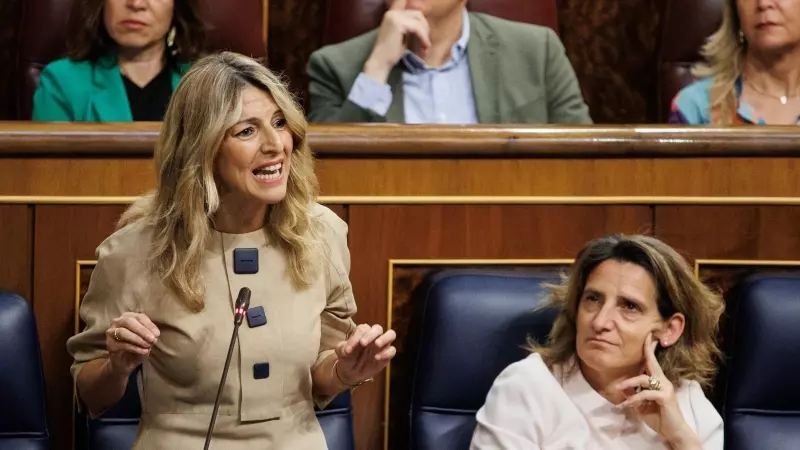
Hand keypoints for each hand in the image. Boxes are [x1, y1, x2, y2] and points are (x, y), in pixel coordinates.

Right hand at [105, 312, 159, 378]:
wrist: (125, 363)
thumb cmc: (137, 347)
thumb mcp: (146, 339)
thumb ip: (150, 334)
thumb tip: (154, 334)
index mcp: (128, 317)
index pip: (139, 317)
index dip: (149, 325)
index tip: (157, 334)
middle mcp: (117, 322)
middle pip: (129, 321)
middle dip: (142, 330)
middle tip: (152, 339)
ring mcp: (111, 333)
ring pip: (123, 332)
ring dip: (137, 339)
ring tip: (148, 345)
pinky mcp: (110, 344)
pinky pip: (122, 344)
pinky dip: (134, 348)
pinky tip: (143, 351)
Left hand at [334, 324, 396, 385]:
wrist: (351, 372)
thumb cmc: (347, 358)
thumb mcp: (342, 352)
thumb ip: (343, 348)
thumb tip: (347, 349)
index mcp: (362, 332)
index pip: (362, 329)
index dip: (356, 337)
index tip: (348, 349)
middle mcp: (374, 336)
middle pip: (378, 328)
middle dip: (371, 334)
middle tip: (363, 343)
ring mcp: (382, 345)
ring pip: (391, 334)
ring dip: (385, 338)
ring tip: (377, 344)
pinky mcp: (387, 355)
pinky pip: (392, 350)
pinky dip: (387, 353)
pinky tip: (377, 358)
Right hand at [363, 0, 430, 82]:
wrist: (380, 62)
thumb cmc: (391, 53)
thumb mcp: (403, 36)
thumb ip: (410, 27)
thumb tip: (424, 25)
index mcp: (392, 14)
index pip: (413, 12)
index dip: (422, 23)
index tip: (425, 36)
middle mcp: (392, 13)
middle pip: (418, 14)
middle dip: (425, 29)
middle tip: (426, 43)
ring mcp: (394, 17)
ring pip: (419, 21)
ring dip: (425, 35)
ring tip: (425, 47)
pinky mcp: (398, 24)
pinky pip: (417, 28)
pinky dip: (423, 37)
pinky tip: (424, 47)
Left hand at [616, 333, 699, 447]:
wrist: (673, 432)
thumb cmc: (659, 417)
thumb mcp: (642, 405)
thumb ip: (634, 396)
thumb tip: (623, 389)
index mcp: (659, 382)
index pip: (652, 363)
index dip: (649, 350)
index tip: (649, 337)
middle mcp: (663, 382)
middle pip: (652, 364)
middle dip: (647, 351)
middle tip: (644, 339)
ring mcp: (665, 388)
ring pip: (644, 379)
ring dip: (629, 383)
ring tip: (618, 388)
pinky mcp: (665, 397)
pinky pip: (646, 393)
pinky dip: (634, 398)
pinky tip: (627, 404)